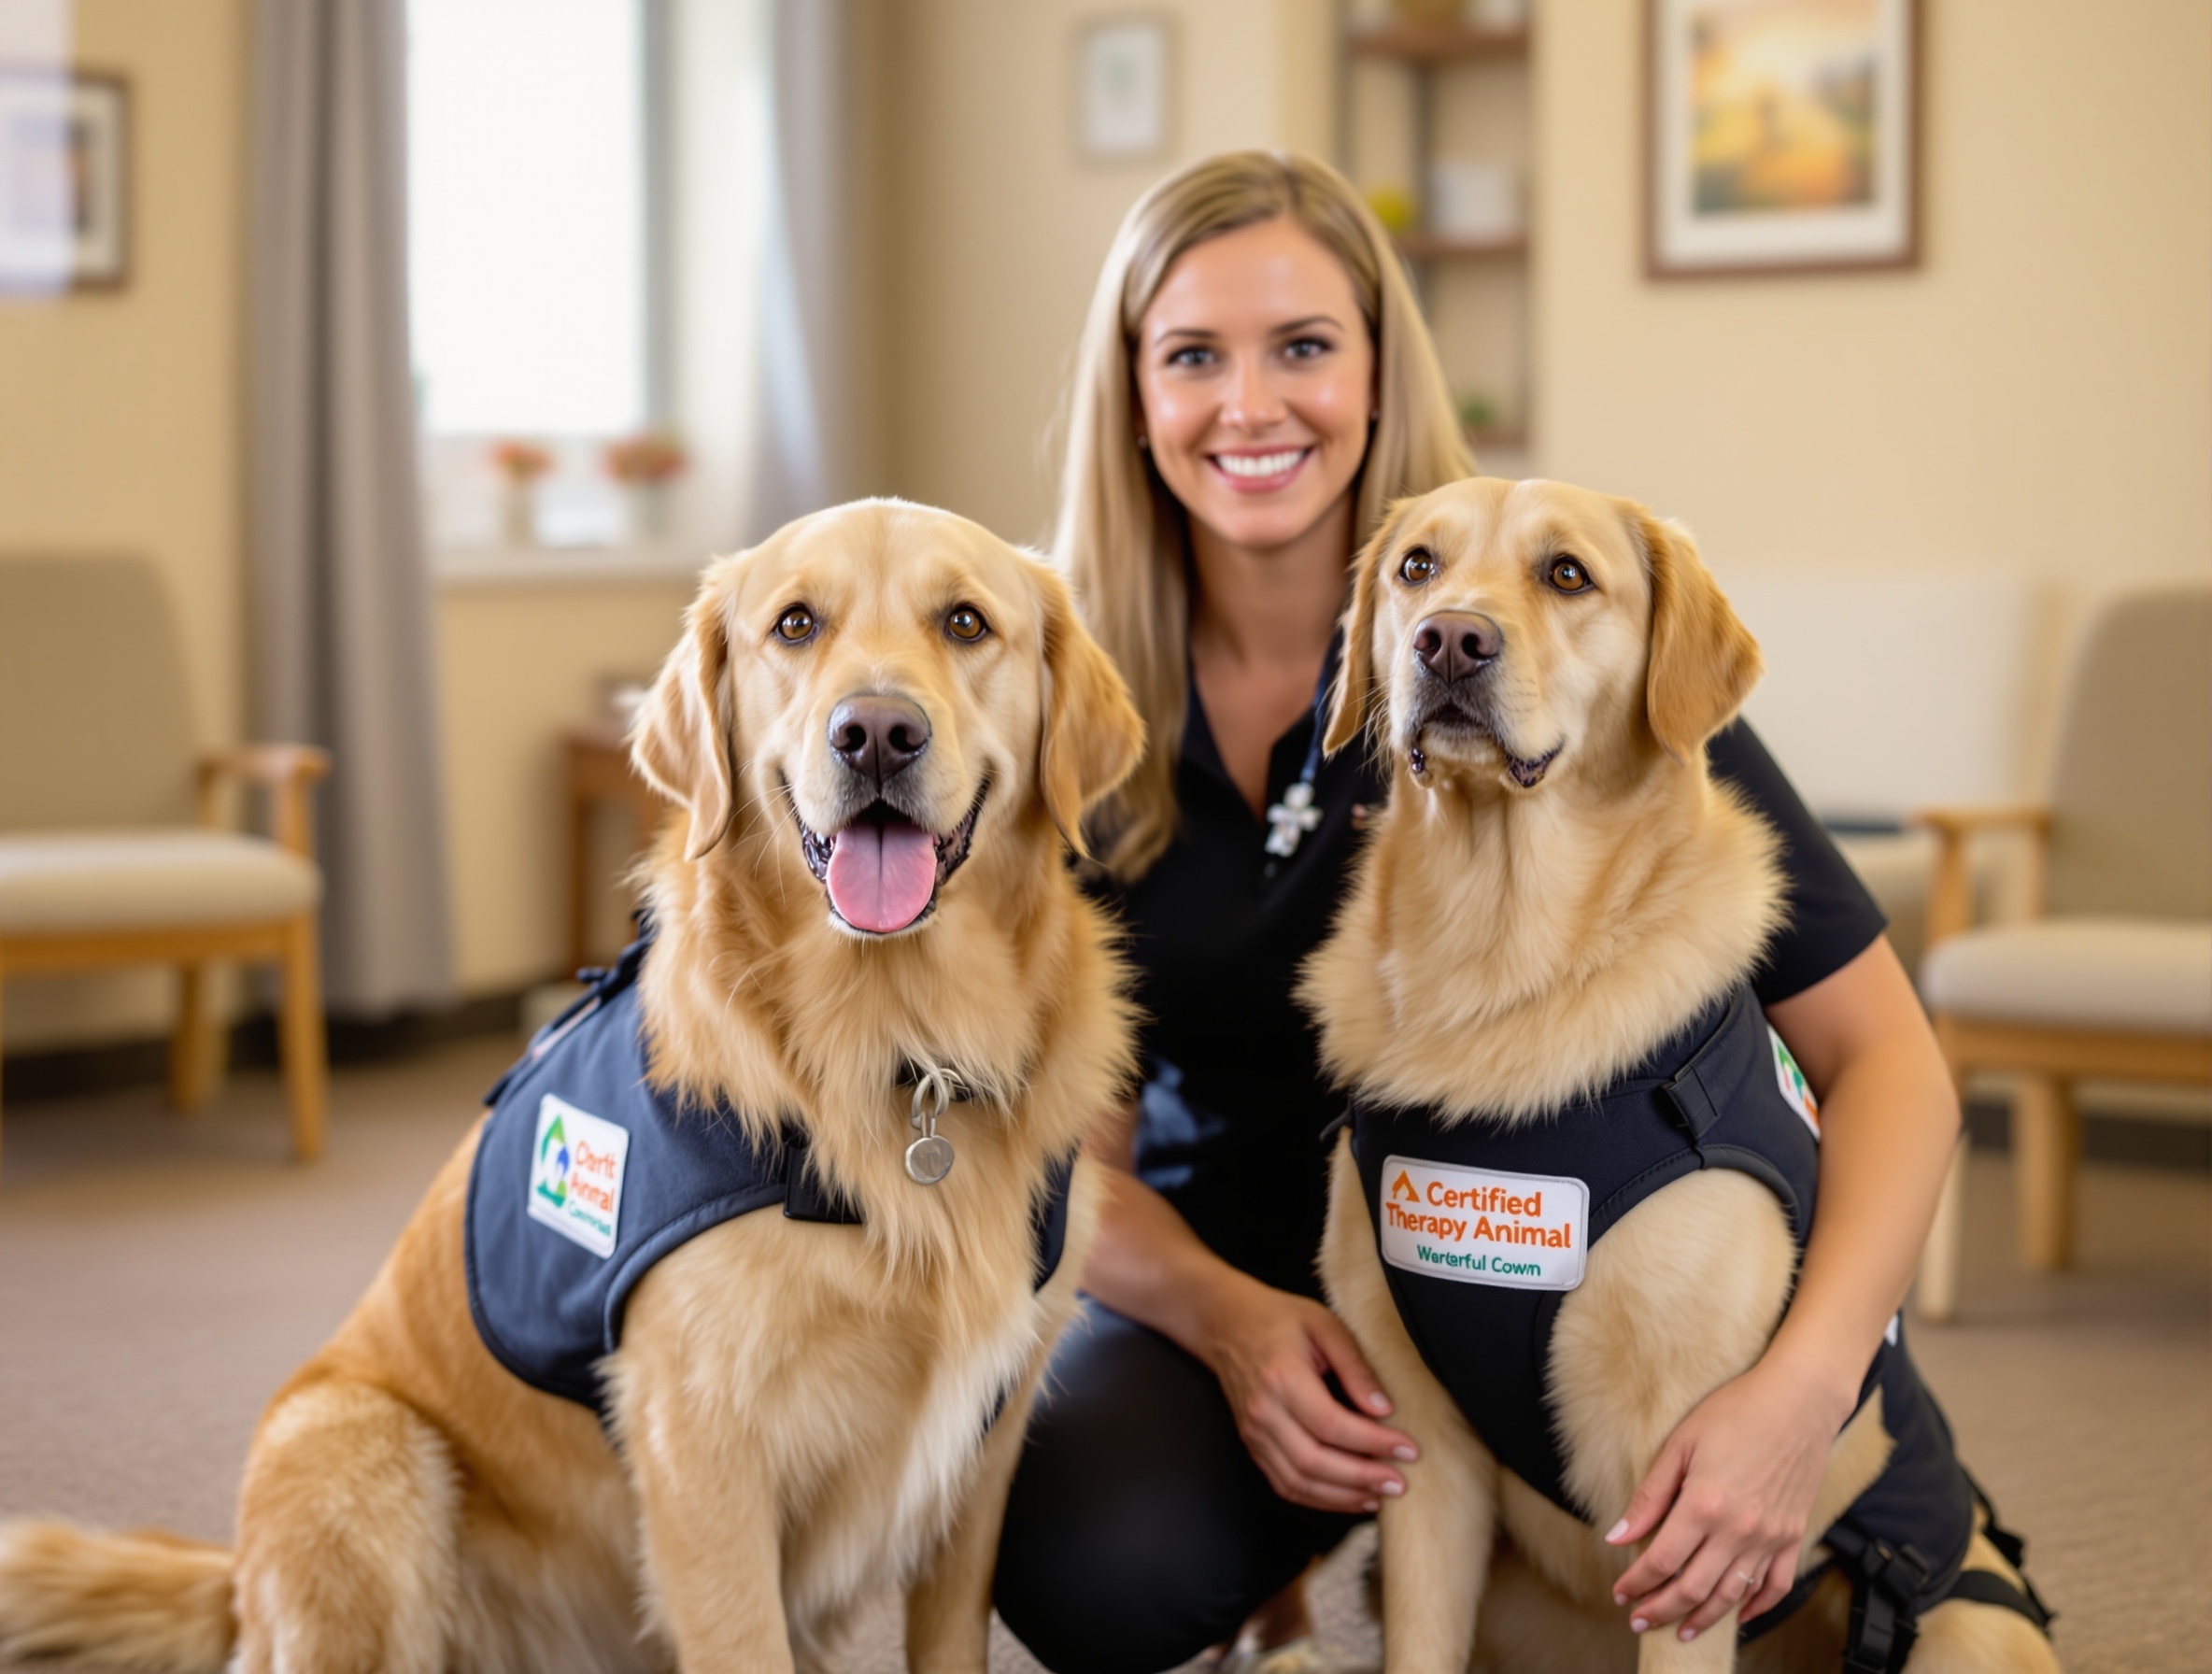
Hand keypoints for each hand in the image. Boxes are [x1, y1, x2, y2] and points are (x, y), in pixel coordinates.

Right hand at [1199, 1271, 1418, 1513]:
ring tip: (1380, 1495)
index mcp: (1282, 1379)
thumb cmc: (1277, 1319)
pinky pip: (1285, 1484)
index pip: (1332, 1425)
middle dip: (1362, 1478)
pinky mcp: (1253, 1445)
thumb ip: (1355, 1367)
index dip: (1373, 1443)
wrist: (1226, 1324)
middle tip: (1399, 1482)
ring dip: (1342, 1497)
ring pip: (1298, 1482)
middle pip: (1314, 1462)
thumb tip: (1384, 1409)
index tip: (1407, 1449)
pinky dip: (1319, 1498)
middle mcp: (1264, 1412)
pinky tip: (1349, 1496)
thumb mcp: (1324, 1325)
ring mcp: (1254, 1434)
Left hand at [1605, 1351, 1855, 1641]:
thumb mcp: (1680, 1444)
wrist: (1799, 1399)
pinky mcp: (1794, 1535)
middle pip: (1694, 1588)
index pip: (1662, 1561)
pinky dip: (1756, 1607)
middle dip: (1661, 1609)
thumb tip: (1617, 1537)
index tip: (1619, 1594)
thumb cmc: (1736, 1411)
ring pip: (1732, 1595)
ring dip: (1703, 1618)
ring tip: (1680, 1630)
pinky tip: (1737, 1614)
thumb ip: (1650, 1496)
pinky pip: (1776, 1585)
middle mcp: (1739, 1530)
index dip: (1637, 1584)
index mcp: (1704, 1505)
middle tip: (1639, 1620)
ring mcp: (1771, 1537)